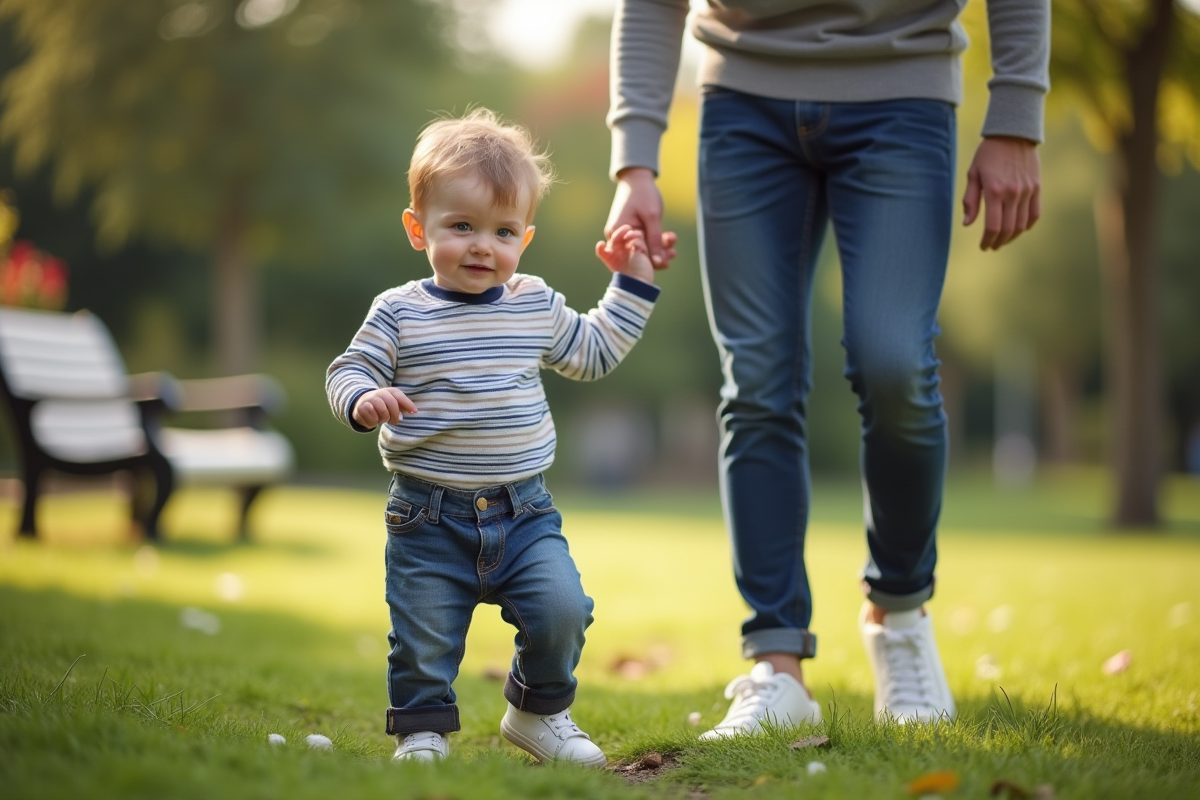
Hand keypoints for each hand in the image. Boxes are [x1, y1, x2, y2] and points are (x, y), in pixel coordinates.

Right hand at [352, 387, 416, 428]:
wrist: (361, 405)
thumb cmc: (382, 406)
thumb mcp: (393, 404)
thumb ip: (403, 406)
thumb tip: (414, 411)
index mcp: (388, 391)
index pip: (398, 395)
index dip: (407, 403)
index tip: (415, 412)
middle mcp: (378, 393)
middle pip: (392, 403)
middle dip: (395, 415)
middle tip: (393, 421)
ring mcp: (368, 399)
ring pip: (382, 410)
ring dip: (383, 418)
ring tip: (381, 419)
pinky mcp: (360, 408)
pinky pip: (371, 418)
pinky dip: (373, 422)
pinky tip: (372, 421)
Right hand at [605, 168, 675, 268]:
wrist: (637, 179)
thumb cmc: (643, 194)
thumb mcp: (652, 217)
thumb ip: (655, 240)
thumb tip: (657, 263)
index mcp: (617, 234)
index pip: (635, 256)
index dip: (653, 260)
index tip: (669, 256)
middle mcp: (617, 238)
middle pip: (639, 255)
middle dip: (658, 253)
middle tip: (673, 251)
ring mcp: (623, 236)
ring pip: (643, 250)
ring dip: (659, 247)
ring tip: (672, 239)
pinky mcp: (631, 234)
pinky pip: (643, 243)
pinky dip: (655, 241)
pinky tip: (668, 239)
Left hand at [962, 136, 1040, 250]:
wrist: (1014, 134)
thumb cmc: (988, 154)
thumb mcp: (973, 174)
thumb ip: (970, 200)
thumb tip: (967, 224)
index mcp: (994, 191)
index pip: (993, 226)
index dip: (987, 240)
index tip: (983, 246)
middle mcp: (1013, 193)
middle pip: (1008, 229)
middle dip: (998, 242)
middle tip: (991, 246)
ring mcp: (1027, 191)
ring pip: (1022, 225)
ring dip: (1012, 237)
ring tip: (1003, 240)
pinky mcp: (1037, 188)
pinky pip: (1035, 214)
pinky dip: (1027, 225)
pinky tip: (1019, 229)